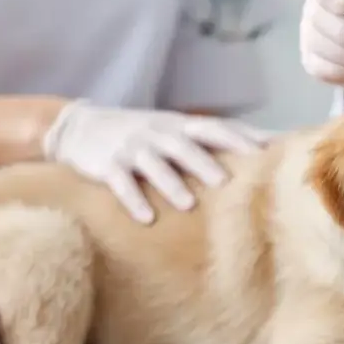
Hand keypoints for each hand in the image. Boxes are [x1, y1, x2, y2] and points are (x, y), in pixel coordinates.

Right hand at [42, 102, 269, 222]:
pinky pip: (120, 184)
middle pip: (184, 145)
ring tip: (188, 204)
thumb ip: (209, 137)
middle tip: (226, 181)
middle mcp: (157, 134)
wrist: (79, 126)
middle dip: (205, 162)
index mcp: (178, 125)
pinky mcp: (108, 165)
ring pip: (153, 165)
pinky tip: (145, 218)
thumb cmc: (141, 133)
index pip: (213, 127)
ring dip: (171, 184)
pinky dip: (132, 200)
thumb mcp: (173, 128)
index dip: (238, 137)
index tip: (264, 151)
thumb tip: (264, 144)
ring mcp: (132, 148)